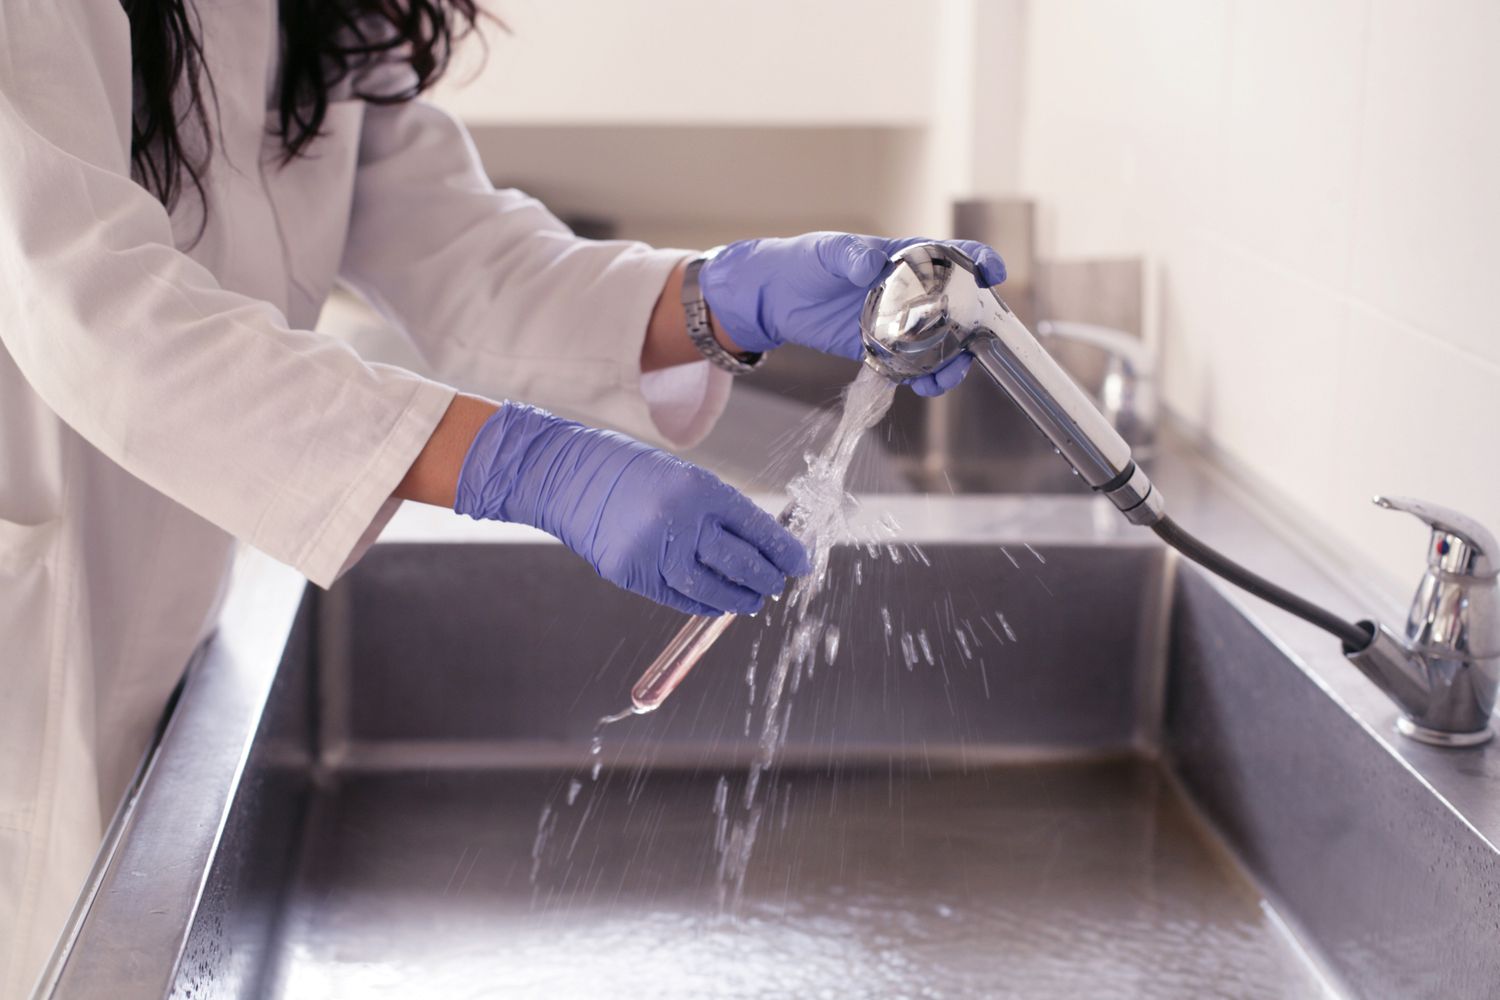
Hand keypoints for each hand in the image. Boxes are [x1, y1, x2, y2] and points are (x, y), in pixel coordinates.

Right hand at [454, 403, 808, 615]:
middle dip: (766, 577)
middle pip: (740, 562)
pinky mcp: (631, 573)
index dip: (783, 550)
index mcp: (699, 487)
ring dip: (738, 599)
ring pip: (710, 589)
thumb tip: (758, 547)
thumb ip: (717, 511)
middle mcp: (680, 520)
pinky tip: (716, 604)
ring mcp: (653, 550)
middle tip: (776, 583)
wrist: (566, 475)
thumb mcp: (682, 476)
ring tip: (752, 600)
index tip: (800, 563)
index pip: (756, 527)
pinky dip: (702, 604)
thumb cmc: (630, 472)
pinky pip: (677, 597)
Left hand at [699, 232, 1006, 395]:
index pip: (953, 256)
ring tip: (944, 379)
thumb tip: (868, 264)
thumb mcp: (827, 252)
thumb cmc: (806, 262)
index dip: (979, 262)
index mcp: (906, 259)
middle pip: (958, 309)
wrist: (776, 297)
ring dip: (952, 362)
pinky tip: (922, 387)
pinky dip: (923, 378)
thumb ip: (849, 255)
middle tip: (972, 347)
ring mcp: (899, 323)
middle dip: (973, 329)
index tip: (993, 274)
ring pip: (941, 344)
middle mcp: (911, 292)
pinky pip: (912, 366)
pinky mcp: (881, 349)